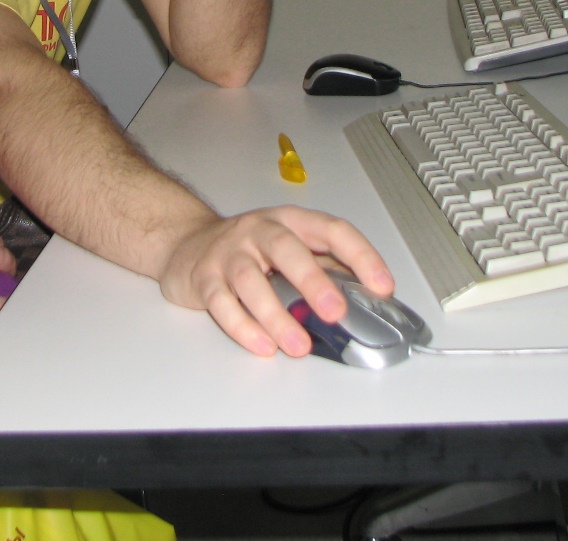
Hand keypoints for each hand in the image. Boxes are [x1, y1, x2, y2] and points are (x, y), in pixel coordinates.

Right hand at [156, 206, 393, 357]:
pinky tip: (263, 346)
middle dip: (313, 281)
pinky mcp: (204, 277)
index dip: (360, 255)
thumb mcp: (288, 246)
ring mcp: (229, 252)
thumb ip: (323, 265)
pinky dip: (243, 327)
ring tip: (298, 346)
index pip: (332, 230)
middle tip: (335, 312)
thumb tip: (366, 298)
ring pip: (251, 280)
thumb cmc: (248, 248)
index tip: (382, 285)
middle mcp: (259, 230)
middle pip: (287, 249)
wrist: (186, 243)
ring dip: (276, 315)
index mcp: (291, 221)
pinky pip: (222, 302)